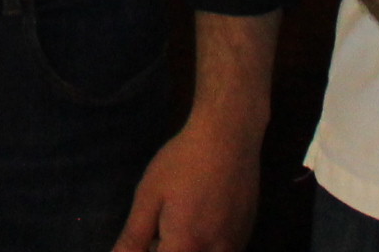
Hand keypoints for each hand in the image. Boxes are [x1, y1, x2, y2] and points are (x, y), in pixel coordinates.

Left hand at [108, 108, 261, 251]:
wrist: (228, 137)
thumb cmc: (182, 163)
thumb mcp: (149, 197)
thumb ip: (133, 238)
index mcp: (186, 246)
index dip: (150, 251)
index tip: (148, 237)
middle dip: (168, 249)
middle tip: (157, 234)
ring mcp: (234, 246)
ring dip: (185, 247)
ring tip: (176, 225)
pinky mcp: (244, 236)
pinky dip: (203, 246)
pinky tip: (196, 221)